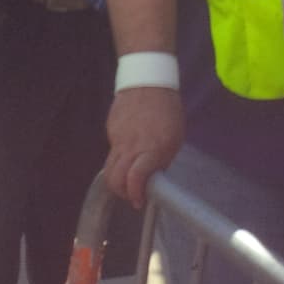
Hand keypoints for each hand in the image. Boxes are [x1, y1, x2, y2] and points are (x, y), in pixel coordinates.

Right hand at [104, 87, 184, 208]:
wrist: (148, 81)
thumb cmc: (168, 111)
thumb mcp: (175, 138)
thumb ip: (161, 161)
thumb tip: (152, 179)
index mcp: (152, 149)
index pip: (135, 178)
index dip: (134, 194)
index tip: (139, 201)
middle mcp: (132, 146)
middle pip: (115, 179)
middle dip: (122, 192)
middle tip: (132, 194)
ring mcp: (118, 138)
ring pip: (109, 168)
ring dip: (117, 180)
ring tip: (128, 180)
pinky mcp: (110, 130)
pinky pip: (112, 151)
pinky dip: (119, 158)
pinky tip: (129, 150)